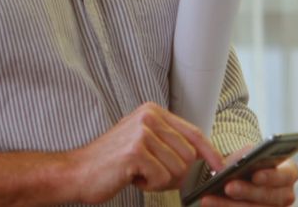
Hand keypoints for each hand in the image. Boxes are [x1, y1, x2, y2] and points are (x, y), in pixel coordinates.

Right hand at [66, 102, 224, 203]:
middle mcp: (149, 116)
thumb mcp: (143, 144)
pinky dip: (149, 185)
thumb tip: (203, 160)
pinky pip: (161, 178)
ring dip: (160, 180)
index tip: (220, 167)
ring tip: (138, 173)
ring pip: (177, 168)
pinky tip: (132, 178)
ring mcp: (142, 132)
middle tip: (151, 175)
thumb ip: (170, 144)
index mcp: (153, 111)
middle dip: (175, 174)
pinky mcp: (136, 151)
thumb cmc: (111, 163)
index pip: (193, 133)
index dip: (210, 152)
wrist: (77, 173)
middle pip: (188, 155)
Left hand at [200, 146, 297, 206]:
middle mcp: (286, 195)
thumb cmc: (247, 163)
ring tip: (208, 199)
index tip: (255, 175)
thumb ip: (245, 158)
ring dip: (229, 206)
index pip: (285, 176)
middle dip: (247, 192)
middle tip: (228, 187)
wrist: (242, 175)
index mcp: (289, 173)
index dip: (271, 176)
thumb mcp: (247, 154)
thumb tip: (234, 165)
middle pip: (269, 197)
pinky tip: (210, 203)